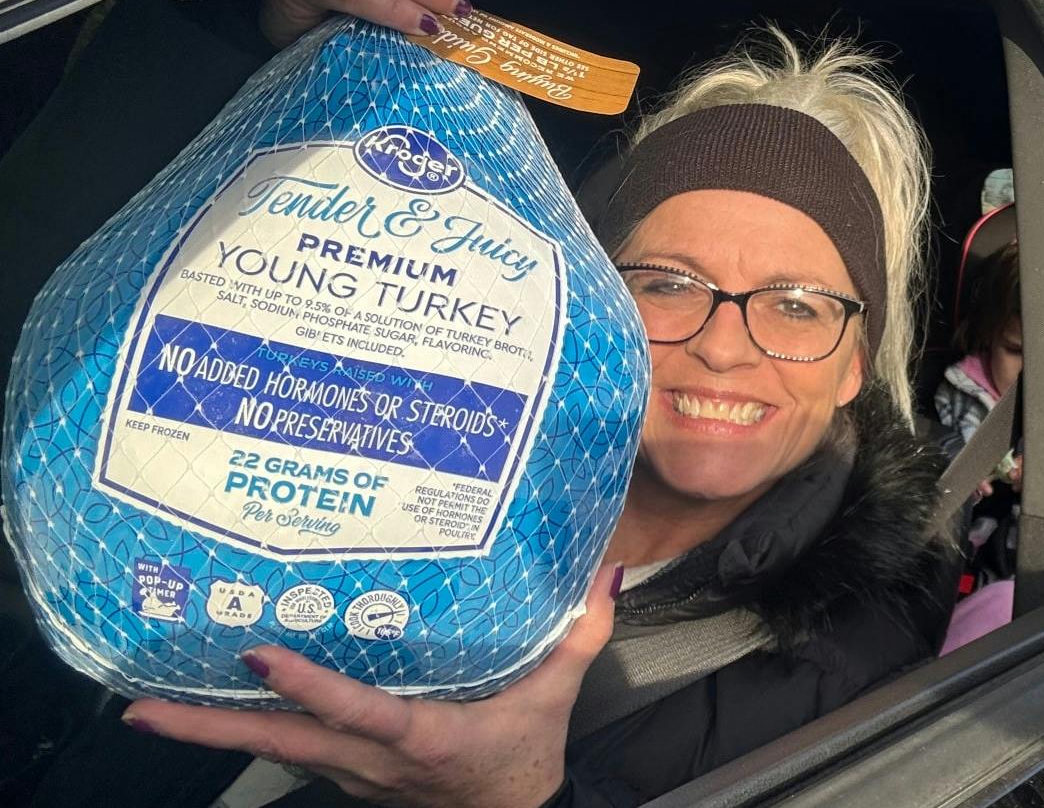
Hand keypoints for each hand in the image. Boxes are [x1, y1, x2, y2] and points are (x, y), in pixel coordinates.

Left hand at [123, 564, 621, 807]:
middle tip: (137, 710)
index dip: (306, 686)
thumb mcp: (557, 697)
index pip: (354, 712)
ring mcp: (348, 773)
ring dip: (209, 732)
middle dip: (206, 728)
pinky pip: (286, 749)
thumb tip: (605, 572)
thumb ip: (581, 635)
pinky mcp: (342, 773)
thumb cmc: (524, 756)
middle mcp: (369, 761)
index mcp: (420, 739)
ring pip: (270, 752)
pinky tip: (210, 706)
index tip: (258, 654)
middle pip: (276, 745)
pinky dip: (246, 730)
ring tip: (145, 707)